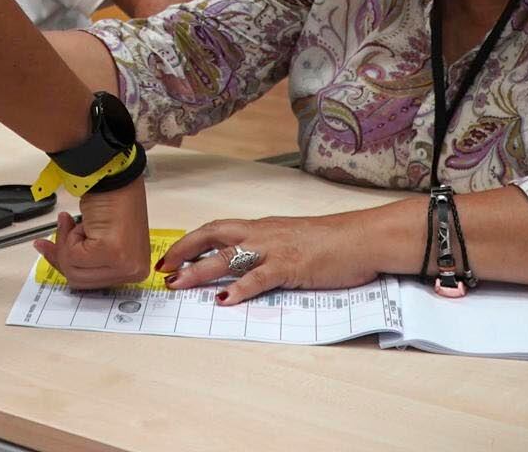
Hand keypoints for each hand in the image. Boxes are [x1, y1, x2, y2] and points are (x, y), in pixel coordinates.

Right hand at [33, 180, 150, 290]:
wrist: (114, 175)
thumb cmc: (112, 197)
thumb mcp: (95, 237)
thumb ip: (77, 255)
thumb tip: (45, 251)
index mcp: (136, 270)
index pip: (92, 283)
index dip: (67, 265)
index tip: (48, 248)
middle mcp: (135, 271)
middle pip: (80, 280)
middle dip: (63, 253)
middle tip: (61, 227)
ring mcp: (125, 264)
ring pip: (74, 271)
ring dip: (68, 243)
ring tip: (76, 222)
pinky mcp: (113, 253)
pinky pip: (74, 256)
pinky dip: (70, 236)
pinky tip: (81, 221)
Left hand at [159, 212, 383, 306]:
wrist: (363, 238)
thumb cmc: (334, 242)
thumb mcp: (294, 241)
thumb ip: (271, 251)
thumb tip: (251, 266)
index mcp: (263, 228)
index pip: (217, 229)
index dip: (191, 241)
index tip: (171, 256)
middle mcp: (263, 234)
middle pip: (212, 235)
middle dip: (183, 251)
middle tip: (164, 270)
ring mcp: (275, 249)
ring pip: (228, 256)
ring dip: (200, 270)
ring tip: (179, 284)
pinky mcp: (291, 266)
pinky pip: (259, 277)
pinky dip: (239, 288)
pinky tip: (225, 300)